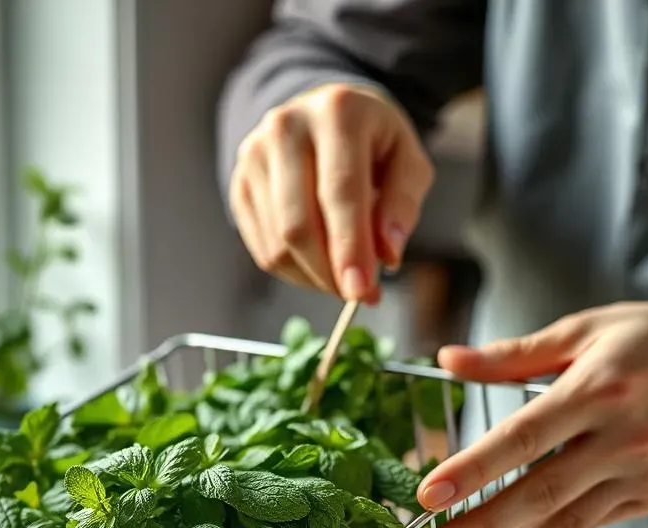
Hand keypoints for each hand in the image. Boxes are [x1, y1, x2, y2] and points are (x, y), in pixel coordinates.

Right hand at [229, 83, 434, 302]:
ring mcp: (255, 155)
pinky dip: (294, 272)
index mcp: (338, 111)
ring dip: (314, 277)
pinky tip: (318, 265)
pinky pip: (263, 250)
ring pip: (278, 244)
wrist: (326, 118)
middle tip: (356, 295)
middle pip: (299, 224)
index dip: (350, 248)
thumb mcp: (407, 162)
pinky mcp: (240, 184)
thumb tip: (386, 256)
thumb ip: (402, 206)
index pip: (340, 191)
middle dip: (328, 273)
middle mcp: (287, 126)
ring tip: (342, 276)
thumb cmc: (373, 145)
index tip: (360, 291)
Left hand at [416, 302, 647, 527]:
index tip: (431, 492)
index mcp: (597, 388)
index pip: (521, 436)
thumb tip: (449, 360)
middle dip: (482, 521)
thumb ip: (514, 355)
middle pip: (540, 488)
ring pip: (566, 517)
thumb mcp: (586, 331)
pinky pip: (592, 523)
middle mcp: (621, 436)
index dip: (473, 468)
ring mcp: (641, 472)